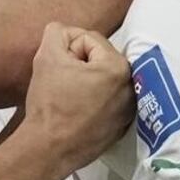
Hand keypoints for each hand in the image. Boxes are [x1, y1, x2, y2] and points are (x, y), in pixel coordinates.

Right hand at [18, 22, 133, 175]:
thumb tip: (62, 31)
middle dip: (78, 63)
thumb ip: (56, 32)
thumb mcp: (47, 56)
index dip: (65, 48)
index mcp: (119, 67)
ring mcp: (128, 110)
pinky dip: (92, 100)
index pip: (88, 39)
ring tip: (66, 95)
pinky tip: (75, 110)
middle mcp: (132, 87)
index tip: (56, 68)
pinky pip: (106, 101)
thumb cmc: (50, 102)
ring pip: (102, 80)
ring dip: (85, 81)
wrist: (48, 149)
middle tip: (59, 80)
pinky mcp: (121, 127)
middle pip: (98, 59)